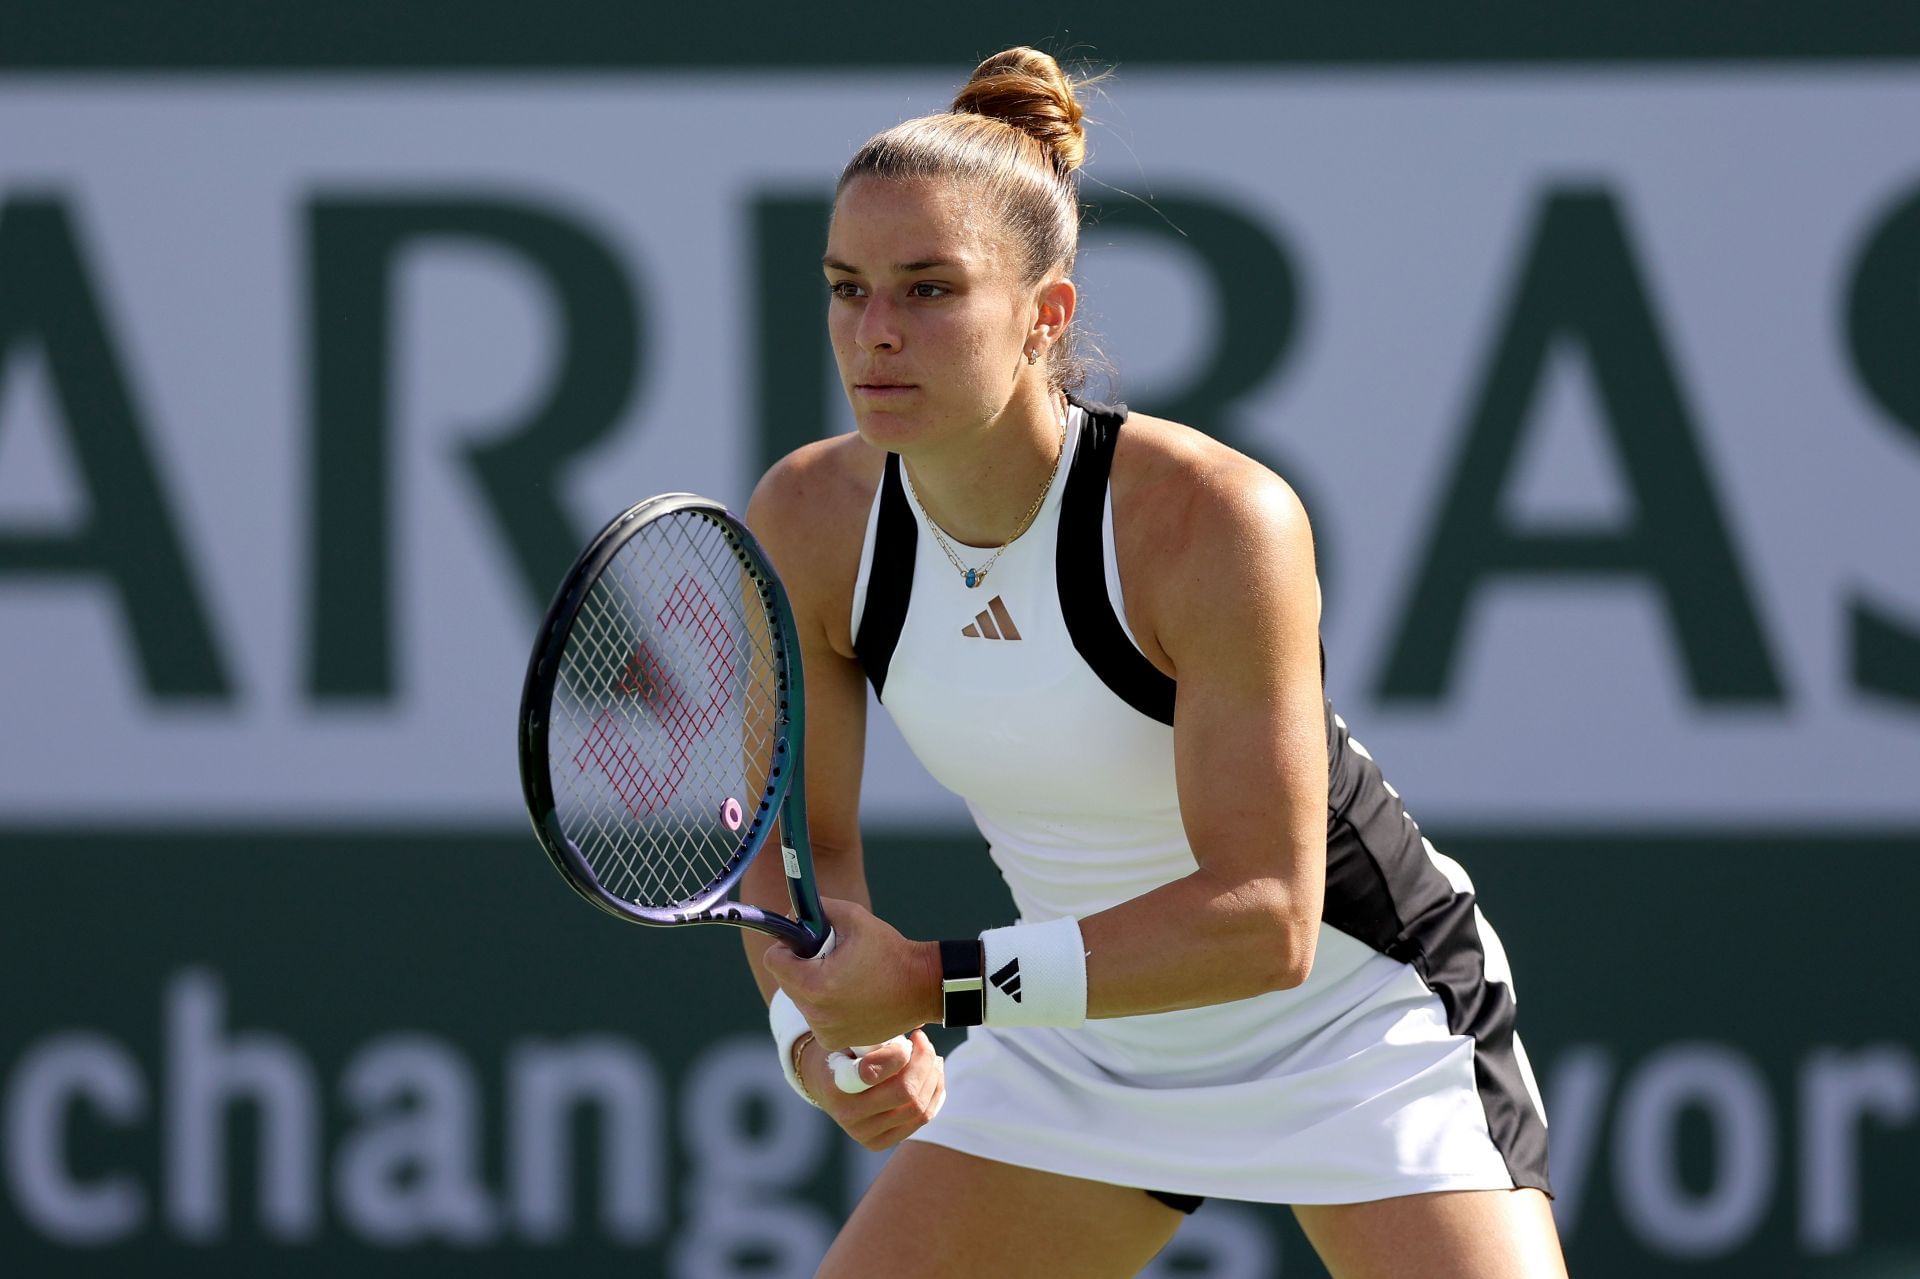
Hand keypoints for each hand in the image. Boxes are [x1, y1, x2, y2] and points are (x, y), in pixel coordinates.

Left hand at [761, 897, 936, 1050]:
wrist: (922, 988)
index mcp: (816, 985)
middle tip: (832, 958)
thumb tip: (792, 914)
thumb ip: (819, 910)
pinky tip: (851, 995)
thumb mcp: (855, 918)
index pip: (773, 962)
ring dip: (813, 986)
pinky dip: (825, 1005)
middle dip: (802, 966)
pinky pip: (816, 1016)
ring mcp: (826, 1031)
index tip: (809, 943)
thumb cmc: (890, 952)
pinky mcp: (835, 1040)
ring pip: (801, 1000)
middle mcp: (817, 1014)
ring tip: (846, 977)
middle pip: (786, 982)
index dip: (787, 946)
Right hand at [799, 1028, 945, 1150]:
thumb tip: (916, 1034)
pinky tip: (933, 1076)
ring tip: (932, 1057)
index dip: (898, 1054)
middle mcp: (848, 1114)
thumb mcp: (850, 1037)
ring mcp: (864, 1133)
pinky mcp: (878, 1142)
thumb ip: (876, 1038)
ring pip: (918, 1108)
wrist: (825, 1086)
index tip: (910, 1038)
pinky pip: (920, 1120)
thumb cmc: (844, 1052)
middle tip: (924, 1042)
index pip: (872, 1073)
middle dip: (924, 1063)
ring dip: (933, 1078)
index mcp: (837, 1083)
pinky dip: (934, 1095)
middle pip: (905, 1092)